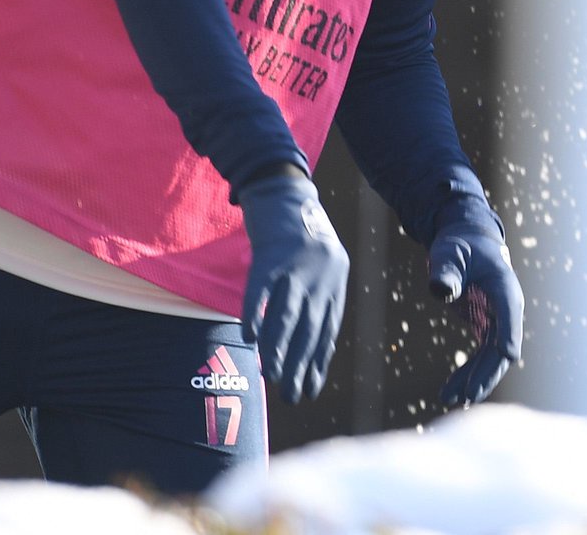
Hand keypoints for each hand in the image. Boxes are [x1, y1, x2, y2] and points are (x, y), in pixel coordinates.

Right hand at [236, 165, 347, 403]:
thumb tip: (300, 343)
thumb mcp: (319, 263)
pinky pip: (260, 291)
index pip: (329, 327)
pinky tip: (249, 338)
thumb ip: (315, 297)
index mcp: (337, 277)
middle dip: (302, 364)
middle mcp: (323, 273)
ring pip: (288, 314)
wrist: (285, 190)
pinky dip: (254, 314)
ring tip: (273, 376)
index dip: (319, 360)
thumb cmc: (299, 233)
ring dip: (280, 348)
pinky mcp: (271, 255)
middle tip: (293, 395)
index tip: (310, 388)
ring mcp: (297, 264)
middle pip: (311, 327)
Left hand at [427, 195, 522, 405]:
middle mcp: (506, 307)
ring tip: (450, 399)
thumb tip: (441, 290)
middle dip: (488, 373)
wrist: (464, 243)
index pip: (510, 314)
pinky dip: (467, 373)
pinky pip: (480, 356)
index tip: (507, 357)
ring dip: (475, 379)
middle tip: (469, 396)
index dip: (509, 335)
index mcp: (503, 286)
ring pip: (491, 357)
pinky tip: (449, 392)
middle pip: (502, 345)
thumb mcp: (449, 253)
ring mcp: (497, 319)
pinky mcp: (486, 327)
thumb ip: (445, 271)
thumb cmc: (458, 245)